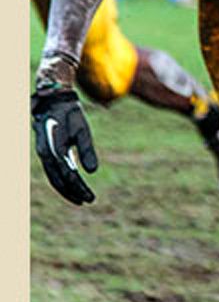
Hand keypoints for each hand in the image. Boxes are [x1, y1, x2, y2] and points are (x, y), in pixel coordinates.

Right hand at [31, 87, 98, 204]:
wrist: (54, 101)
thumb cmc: (70, 114)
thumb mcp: (82, 130)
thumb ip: (86, 150)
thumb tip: (92, 171)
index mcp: (54, 149)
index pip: (68, 176)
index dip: (79, 188)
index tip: (90, 197)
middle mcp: (45, 154)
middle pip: (58, 181)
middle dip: (72, 192)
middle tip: (87, 200)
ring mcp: (43, 153)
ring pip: (53, 177)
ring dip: (66, 189)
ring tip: (80, 198)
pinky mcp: (45, 152)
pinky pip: (52, 171)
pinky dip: (62, 180)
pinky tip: (72, 185)